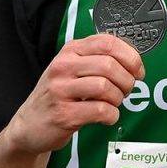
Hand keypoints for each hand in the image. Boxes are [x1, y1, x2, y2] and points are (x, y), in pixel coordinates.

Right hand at [3, 34, 143, 154]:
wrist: (29, 124)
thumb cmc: (58, 95)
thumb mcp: (73, 69)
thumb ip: (99, 60)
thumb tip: (134, 61)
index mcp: (71, 51)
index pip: (108, 42)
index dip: (131, 56)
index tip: (137, 70)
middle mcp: (63, 66)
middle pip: (110, 65)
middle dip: (127, 81)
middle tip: (125, 90)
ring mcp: (61, 90)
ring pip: (106, 87)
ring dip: (118, 98)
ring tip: (112, 103)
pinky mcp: (64, 114)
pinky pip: (101, 110)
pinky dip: (111, 115)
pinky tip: (106, 116)